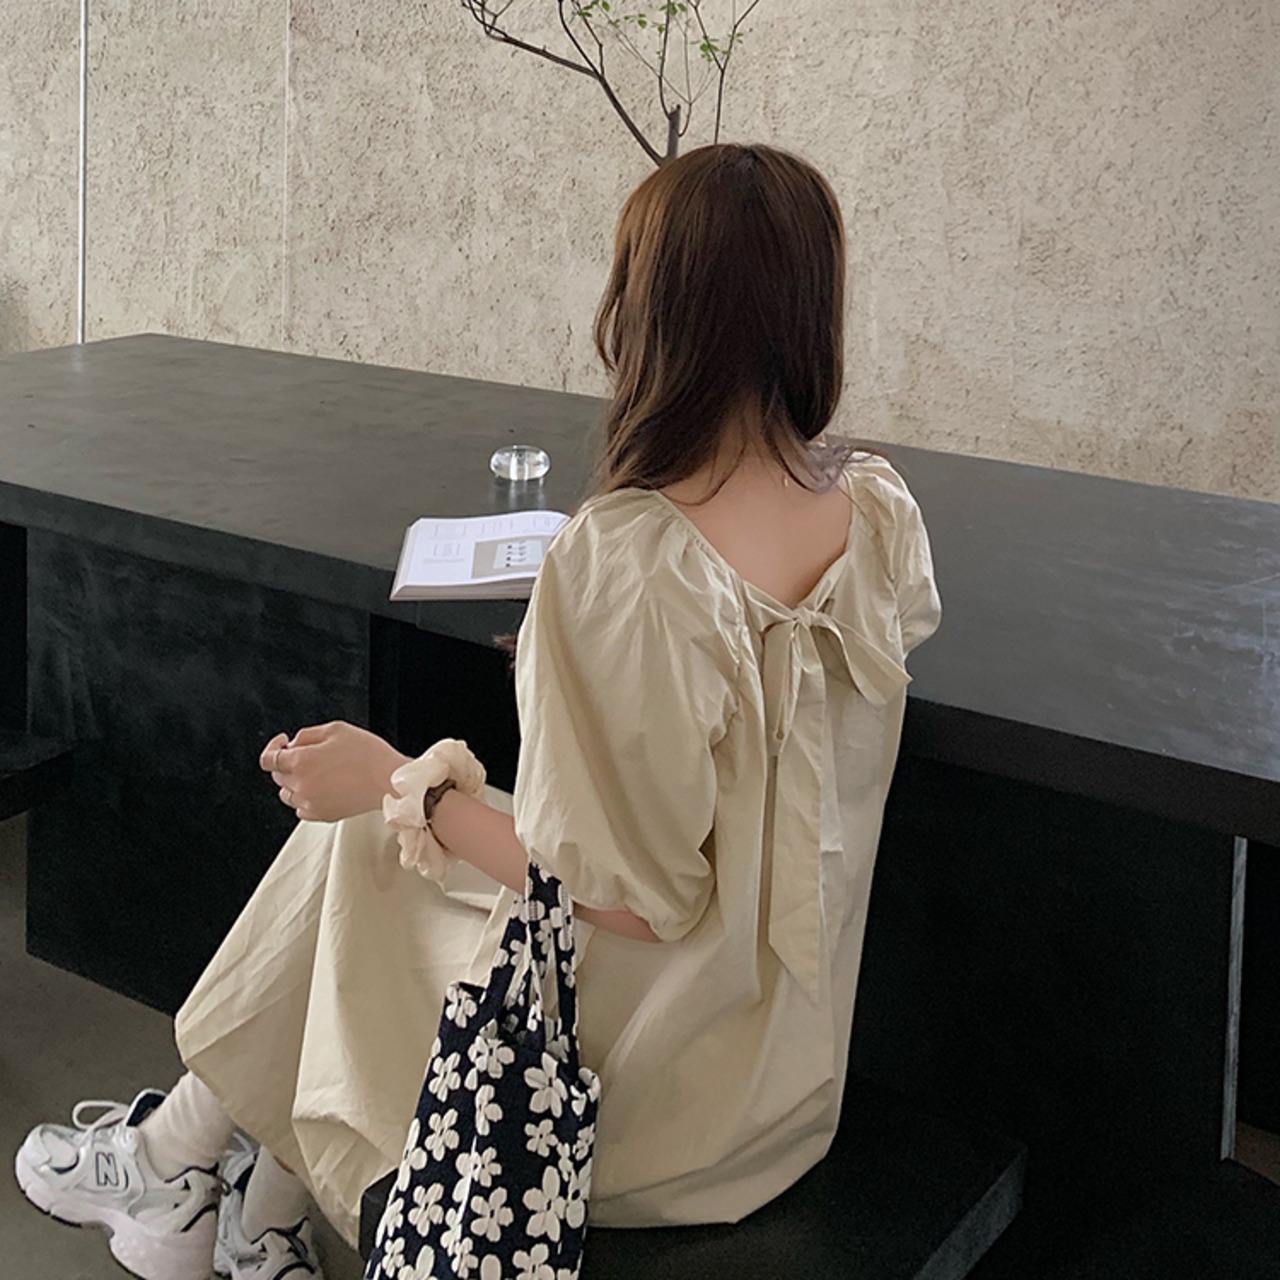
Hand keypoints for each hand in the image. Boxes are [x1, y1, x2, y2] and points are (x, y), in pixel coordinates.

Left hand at [260, 721, 409, 822]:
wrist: (389, 780)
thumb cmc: (369, 755)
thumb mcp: (336, 729)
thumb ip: (307, 735)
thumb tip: (293, 743)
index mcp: (301, 761)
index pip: (268, 759)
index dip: (273, 747)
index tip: (282, 743)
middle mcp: (301, 784)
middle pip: (277, 776)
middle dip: (287, 763)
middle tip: (308, 754)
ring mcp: (310, 802)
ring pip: (287, 794)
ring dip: (294, 782)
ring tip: (316, 773)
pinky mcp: (322, 815)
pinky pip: (301, 809)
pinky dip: (305, 799)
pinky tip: (321, 788)